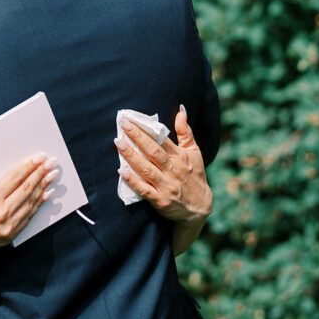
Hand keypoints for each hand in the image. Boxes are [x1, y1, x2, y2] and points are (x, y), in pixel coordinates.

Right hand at [0, 155, 57, 259]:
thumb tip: (9, 168)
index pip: (15, 177)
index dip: (29, 166)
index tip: (40, 157)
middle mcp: (1, 211)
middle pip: (27, 188)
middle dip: (41, 173)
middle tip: (52, 163)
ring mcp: (8, 225)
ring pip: (31, 202)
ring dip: (44, 187)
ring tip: (52, 175)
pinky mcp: (11, 234)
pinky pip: (29, 216)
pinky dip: (39, 203)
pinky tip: (47, 193)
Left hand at [115, 107, 212, 226]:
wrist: (199, 209)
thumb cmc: (195, 176)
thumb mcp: (194, 152)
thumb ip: (186, 131)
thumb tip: (181, 109)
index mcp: (180, 157)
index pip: (162, 140)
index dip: (147, 129)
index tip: (132, 119)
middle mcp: (173, 170)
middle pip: (153, 151)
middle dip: (137, 137)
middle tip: (123, 125)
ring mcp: (166, 186)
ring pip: (146, 169)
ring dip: (131, 156)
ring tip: (118, 143)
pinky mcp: (159, 201)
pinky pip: (144, 190)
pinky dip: (133, 181)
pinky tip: (121, 171)